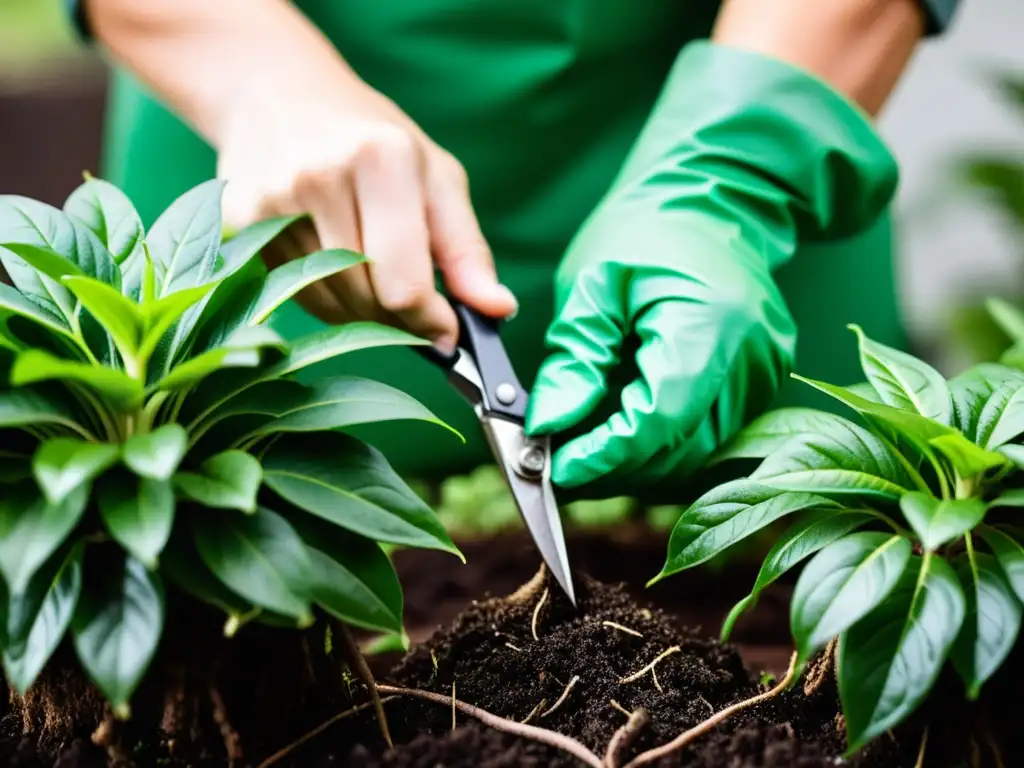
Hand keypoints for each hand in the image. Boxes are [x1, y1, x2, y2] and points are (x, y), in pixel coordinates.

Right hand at [218, 76, 515, 351]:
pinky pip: (295, 295)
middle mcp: (320, 178)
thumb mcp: (435, 176)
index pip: (405, 284)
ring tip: (374, 276)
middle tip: (415, 308)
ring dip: (363, 312)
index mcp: (381, 160)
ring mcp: (272, 201)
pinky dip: (326, 297)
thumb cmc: (370, 137)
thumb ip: (467, 249)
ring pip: (331, 305)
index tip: (447, 334)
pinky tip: (334, 264)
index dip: (431, 323)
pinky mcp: (238, 221)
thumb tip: (499, 310)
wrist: (275, 92)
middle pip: (367, 300)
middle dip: (400, 319)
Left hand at [525, 42, 898, 496]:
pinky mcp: (758, 386)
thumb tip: (548, 426)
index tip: (553, 464)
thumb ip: (575, 360)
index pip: (656, 420)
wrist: (713, 198)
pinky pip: (704, 438)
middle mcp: (750, 361)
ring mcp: (762, 377)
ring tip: (581, 443)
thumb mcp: (593, 286)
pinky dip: (658, 445)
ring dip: (633, 462)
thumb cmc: (648, 230)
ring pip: (691, 456)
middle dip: (610, 467)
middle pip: (676, 450)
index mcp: (709, 324)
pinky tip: (620, 428)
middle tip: (555, 459)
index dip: (602, 454)